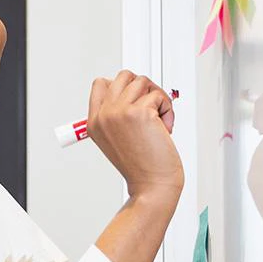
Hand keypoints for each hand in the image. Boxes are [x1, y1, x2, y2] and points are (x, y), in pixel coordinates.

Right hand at [89, 70, 182, 198]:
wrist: (151, 185)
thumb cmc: (141, 166)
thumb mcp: (115, 139)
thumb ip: (116, 115)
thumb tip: (132, 90)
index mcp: (94, 121)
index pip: (101, 84)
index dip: (122, 87)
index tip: (136, 101)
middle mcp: (104, 115)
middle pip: (124, 76)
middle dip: (143, 88)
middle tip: (151, 108)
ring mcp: (120, 112)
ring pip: (143, 82)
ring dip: (158, 98)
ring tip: (159, 121)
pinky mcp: (140, 112)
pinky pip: (159, 95)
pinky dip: (168, 110)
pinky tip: (165, 128)